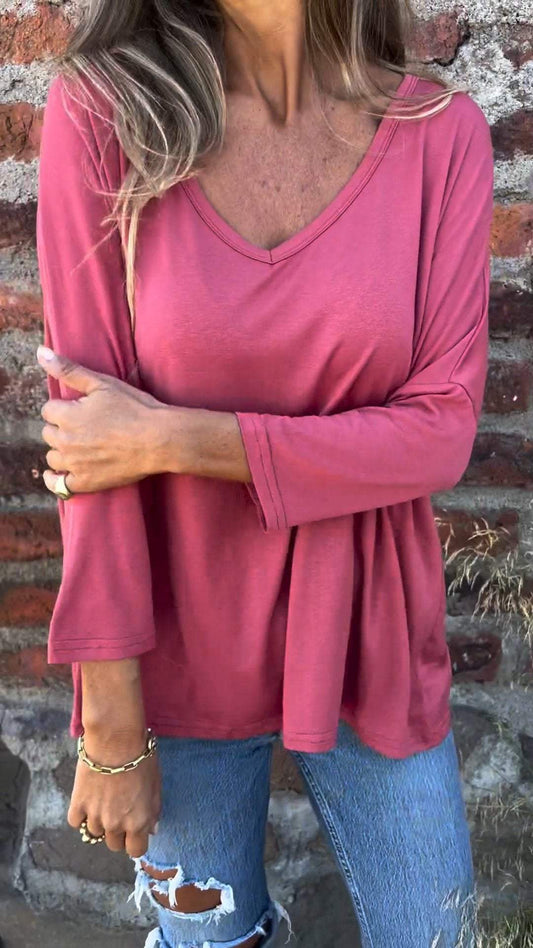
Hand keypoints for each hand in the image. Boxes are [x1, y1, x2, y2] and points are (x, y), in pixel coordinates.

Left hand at [36, 345, 171, 493]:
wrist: (159, 439)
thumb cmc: (134, 408)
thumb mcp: (102, 383)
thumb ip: (69, 370)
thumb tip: (40, 353)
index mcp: (67, 415)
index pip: (49, 410)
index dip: (64, 408)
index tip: (80, 409)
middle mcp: (66, 441)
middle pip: (48, 433)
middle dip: (61, 428)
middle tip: (84, 427)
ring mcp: (75, 464)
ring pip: (53, 457)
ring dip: (61, 451)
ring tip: (79, 447)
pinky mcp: (86, 482)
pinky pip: (59, 485)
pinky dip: (55, 480)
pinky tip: (57, 475)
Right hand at [68, 730, 161, 858]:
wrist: (116, 741)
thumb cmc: (141, 759)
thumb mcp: (156, 786)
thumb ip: (153, 811)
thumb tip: (151, 829)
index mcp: (138, 822)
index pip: (136, 850)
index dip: (135, 841)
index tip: (134, 831)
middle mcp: (116, 824)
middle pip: (114, 844)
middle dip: (118, 832)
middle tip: (119, 811)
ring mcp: (95, 816)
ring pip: (95, 833)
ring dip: (99, 821)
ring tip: (104, 799)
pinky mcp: (78, 805)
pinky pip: (76, 821)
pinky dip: (81, 814)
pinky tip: (88, 799)